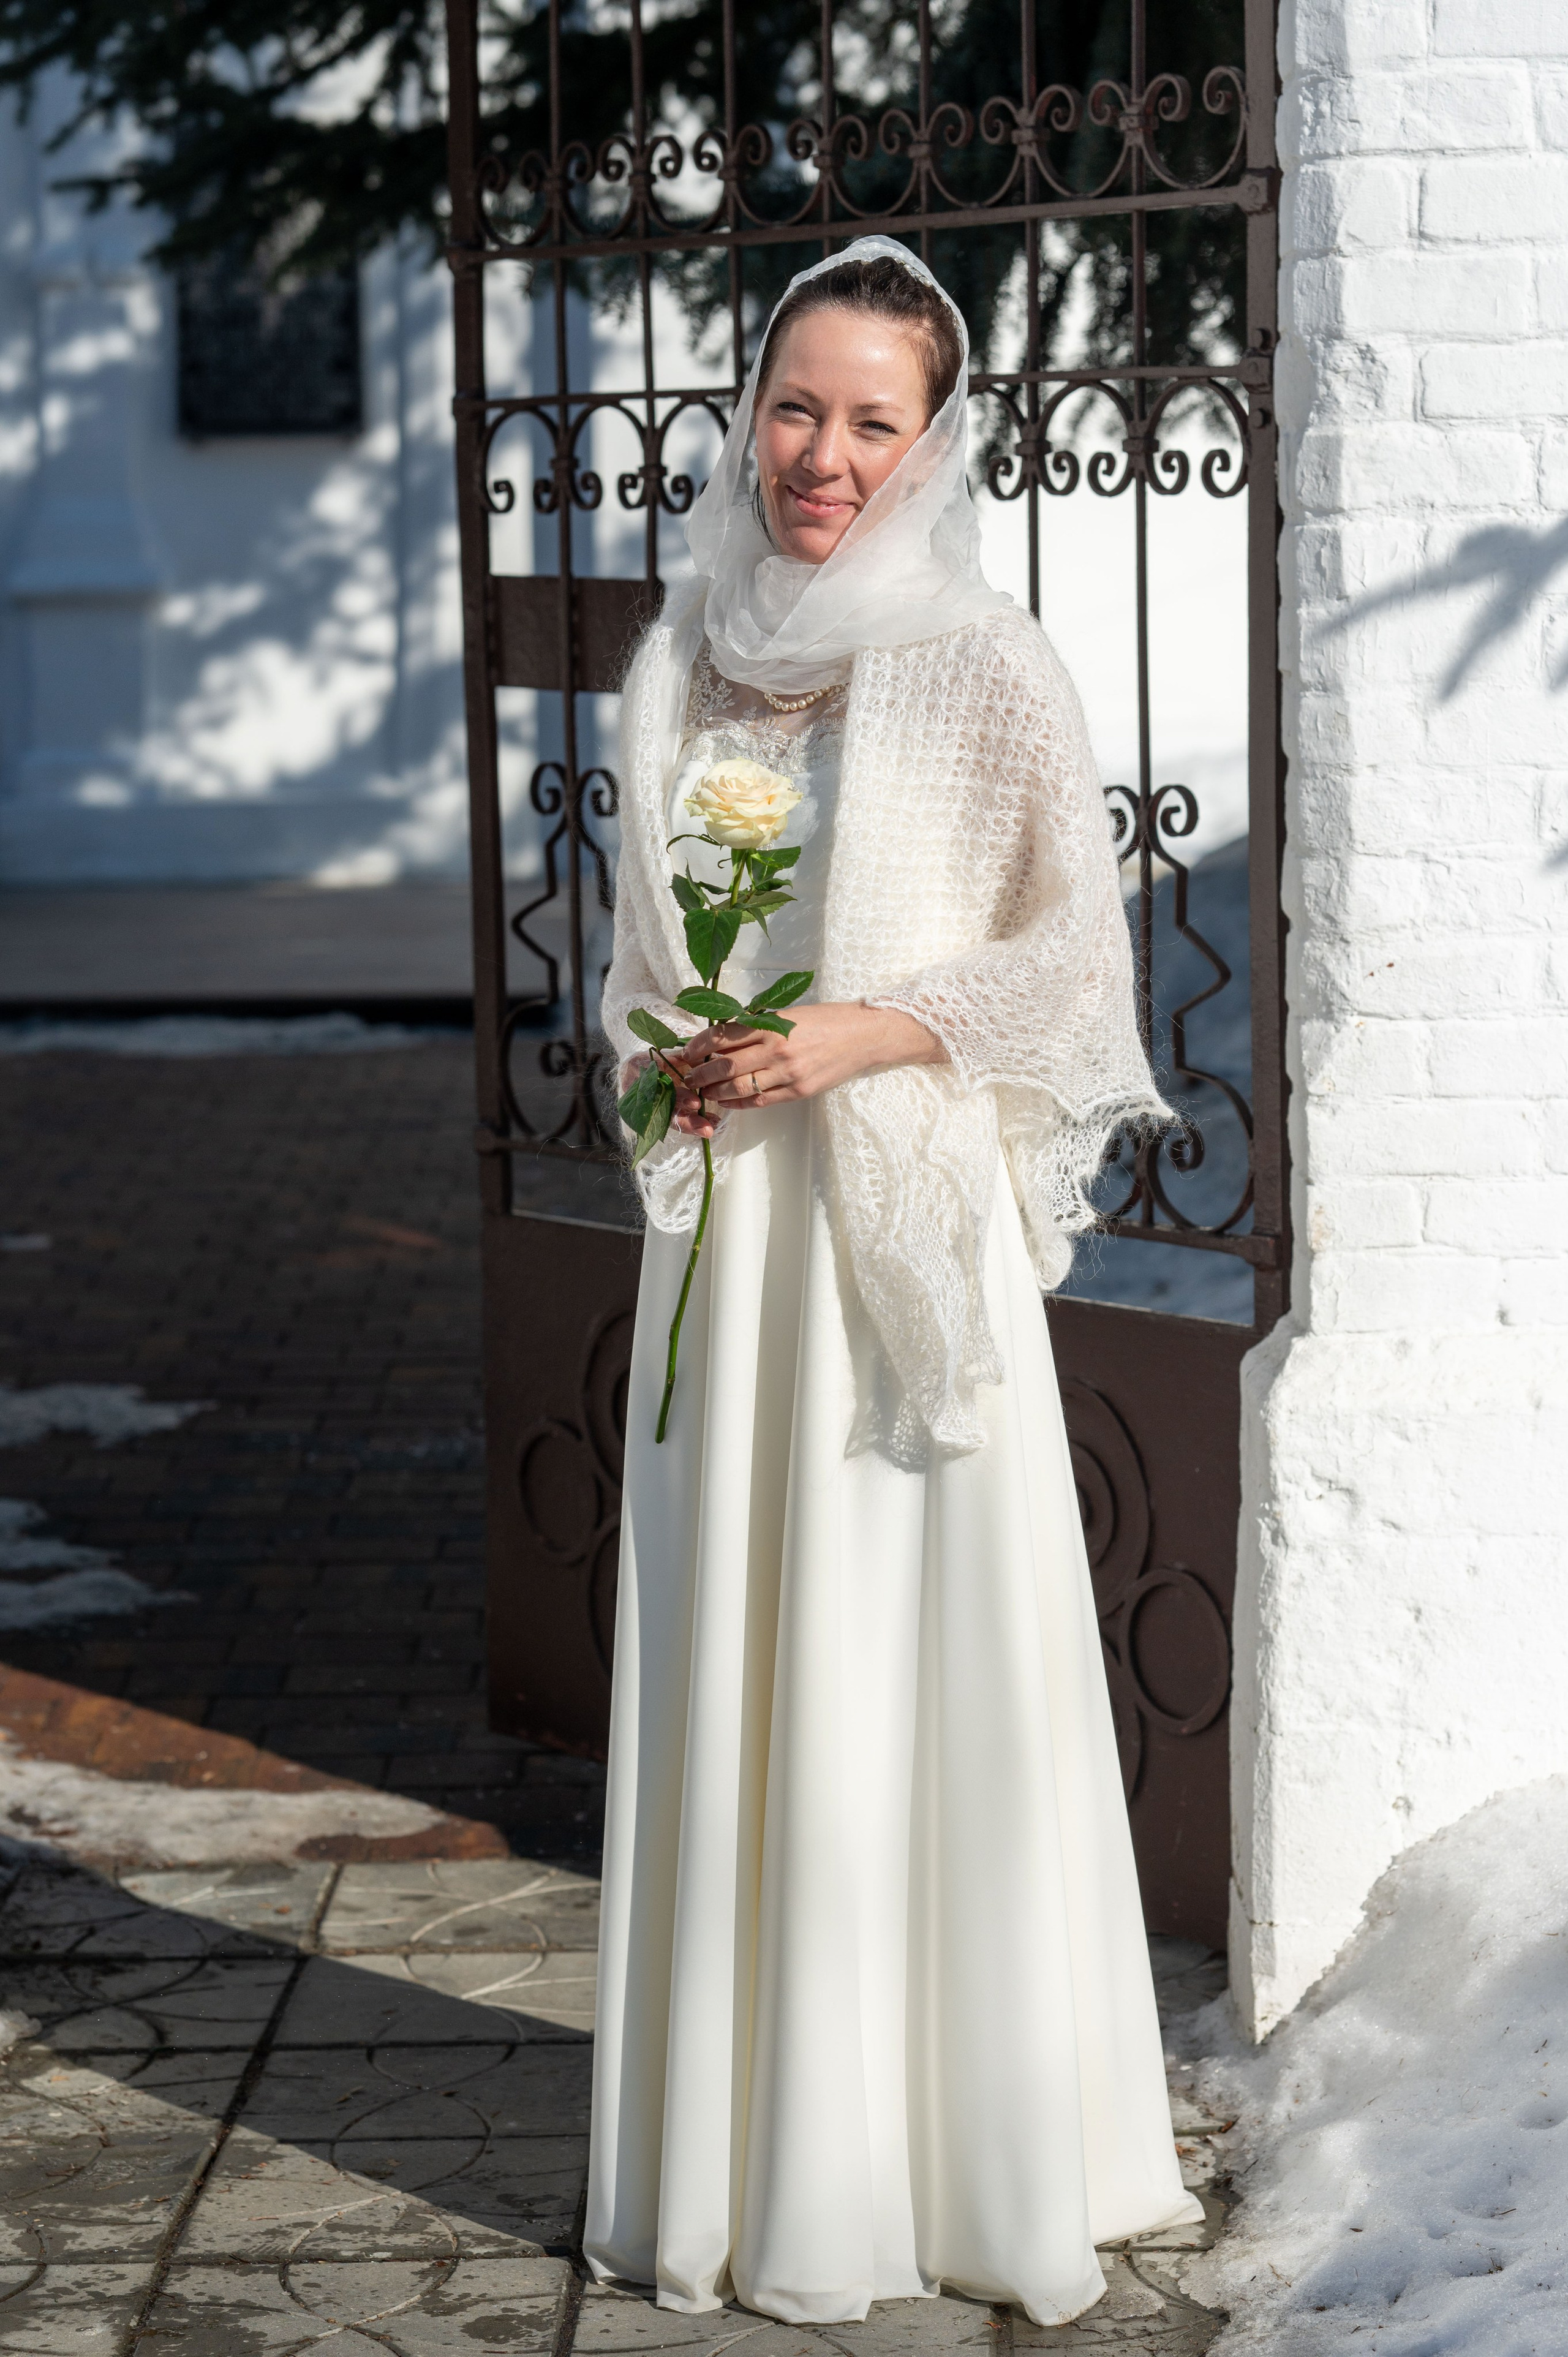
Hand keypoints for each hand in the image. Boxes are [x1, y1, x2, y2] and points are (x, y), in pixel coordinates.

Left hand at [671, 1002, 943, 1136]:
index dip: (699, 1046)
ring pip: (739, 1088)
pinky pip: (761, 1101)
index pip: (723, 1036)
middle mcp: (777, 1049)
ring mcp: (788, 1073)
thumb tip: (722, 1036)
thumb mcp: (788, 1013)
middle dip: (701, 1074)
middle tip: (688, 1078)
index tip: (687, 1053)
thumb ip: (757, 1025)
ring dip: (716, 1092)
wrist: (862, 1036)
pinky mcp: (798, 1091)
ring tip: (703, 1092)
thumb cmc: (825, 1020)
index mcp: (771, 1024)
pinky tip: (728, 1102)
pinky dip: (739, 1103)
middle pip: (726, 1066)